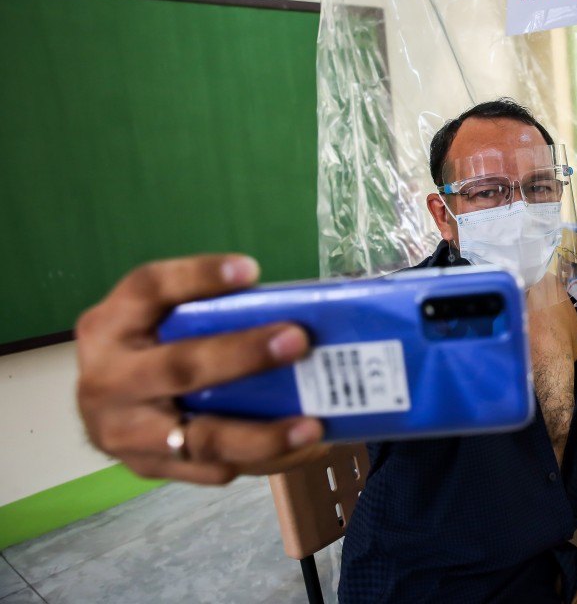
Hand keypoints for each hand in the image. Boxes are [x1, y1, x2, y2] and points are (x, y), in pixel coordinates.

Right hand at [75, 254, 325, 484]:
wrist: (98, 409)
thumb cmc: (147, 349)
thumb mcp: (155, 318)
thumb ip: (206, 311)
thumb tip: (298, 307)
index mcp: (110, 324)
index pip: (150, 289)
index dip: (198, 277)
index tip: (250, 270)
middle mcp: (109, 379)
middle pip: (180, 366)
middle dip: (243, 355)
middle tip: (298, 341)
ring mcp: (125, 433)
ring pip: (201, 438)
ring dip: (263, 434)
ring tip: (313, 426)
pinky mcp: (150, 469)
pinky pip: (214, 470)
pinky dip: (266, 460)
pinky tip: (305, 447)